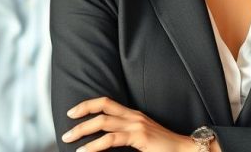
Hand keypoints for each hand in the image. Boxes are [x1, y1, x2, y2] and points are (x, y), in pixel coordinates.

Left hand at [62, 97, 190, 151]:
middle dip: (80, 117)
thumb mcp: (141, 138)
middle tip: (66, 131)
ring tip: (70, 140)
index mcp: (133, 114)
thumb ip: (124, 135)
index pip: (107, 102)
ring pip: (103, 123)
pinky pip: (112, 139)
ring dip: (83, 130)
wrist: (184, 149)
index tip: (72, 112)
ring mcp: (137, 125)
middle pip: (102, 109)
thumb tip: (105, 141)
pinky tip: (86, 151)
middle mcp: (134, 116)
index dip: (88, 104)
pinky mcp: (139, 136)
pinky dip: (95, 145)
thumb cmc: (163, 147)